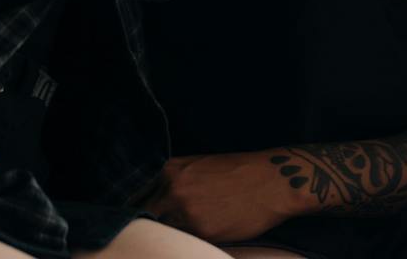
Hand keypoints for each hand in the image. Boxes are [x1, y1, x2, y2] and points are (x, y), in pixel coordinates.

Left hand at [139, 152, 301, 243]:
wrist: (272, 181)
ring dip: (169, 231)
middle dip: (149, 221)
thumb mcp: (199, 165)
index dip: (135, 206)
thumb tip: (155, 198)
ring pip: (165, 229)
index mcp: (170, 170)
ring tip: (182, 229)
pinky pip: (185, 239)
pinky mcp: (202, 231)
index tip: (134, 214)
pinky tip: (202, 231)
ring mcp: (186, 211)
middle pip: (146, 214)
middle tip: (153, 228)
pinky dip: (187, 239)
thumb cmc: (238, 172)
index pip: (138, 194)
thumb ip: (174, 180)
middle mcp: (173, 189)